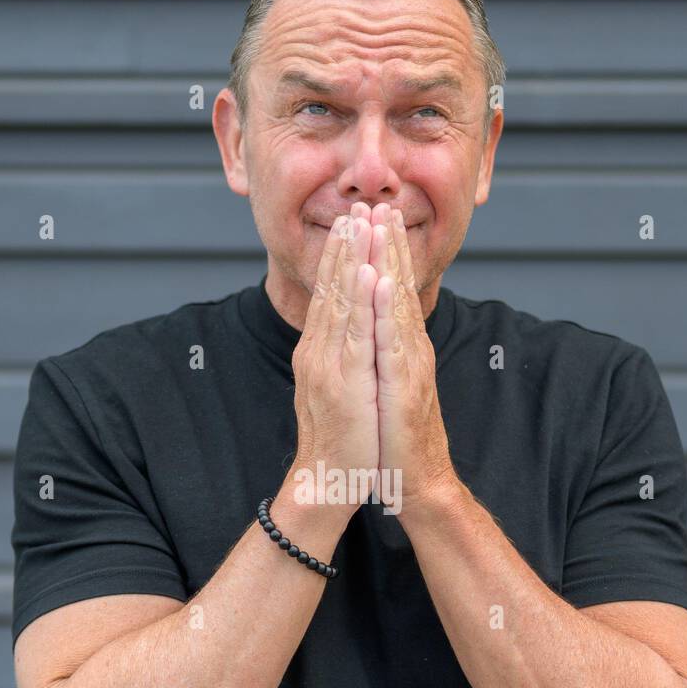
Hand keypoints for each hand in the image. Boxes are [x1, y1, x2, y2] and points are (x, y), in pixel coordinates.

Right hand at [288, 205, 378, 511]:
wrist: (328, 481)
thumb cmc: (339, 440)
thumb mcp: (337, 390)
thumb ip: (337, 359)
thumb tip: (344, 335)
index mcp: (319, 352)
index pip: (328, 295)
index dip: (339, 257)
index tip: (350, 221)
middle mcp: (318, 352)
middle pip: (331, 289)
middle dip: (344, 245)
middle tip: (355, 206)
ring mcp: (329, 364)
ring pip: (341, 302)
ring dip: (351, 259)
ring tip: (360, 223)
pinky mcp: (345, 381)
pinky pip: (354, 333)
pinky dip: (360, 300)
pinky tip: (367, 273)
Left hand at [369, 203, 457, 516]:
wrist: (416, 480)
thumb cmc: (397, 436)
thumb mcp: (386, 385)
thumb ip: (383, 353)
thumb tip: (372, 327)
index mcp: (401, 347)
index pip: (392, 291)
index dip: (384, 253)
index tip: (373, 215)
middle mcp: (409, 350)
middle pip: (399, 289)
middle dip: (389, 245)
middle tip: (381, 203)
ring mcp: (409, 366)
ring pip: (399, 306)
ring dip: (391, 263)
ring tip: (382, 227)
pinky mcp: (405, 387)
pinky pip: (395, 341)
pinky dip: (390, 310)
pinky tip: (384, 283)